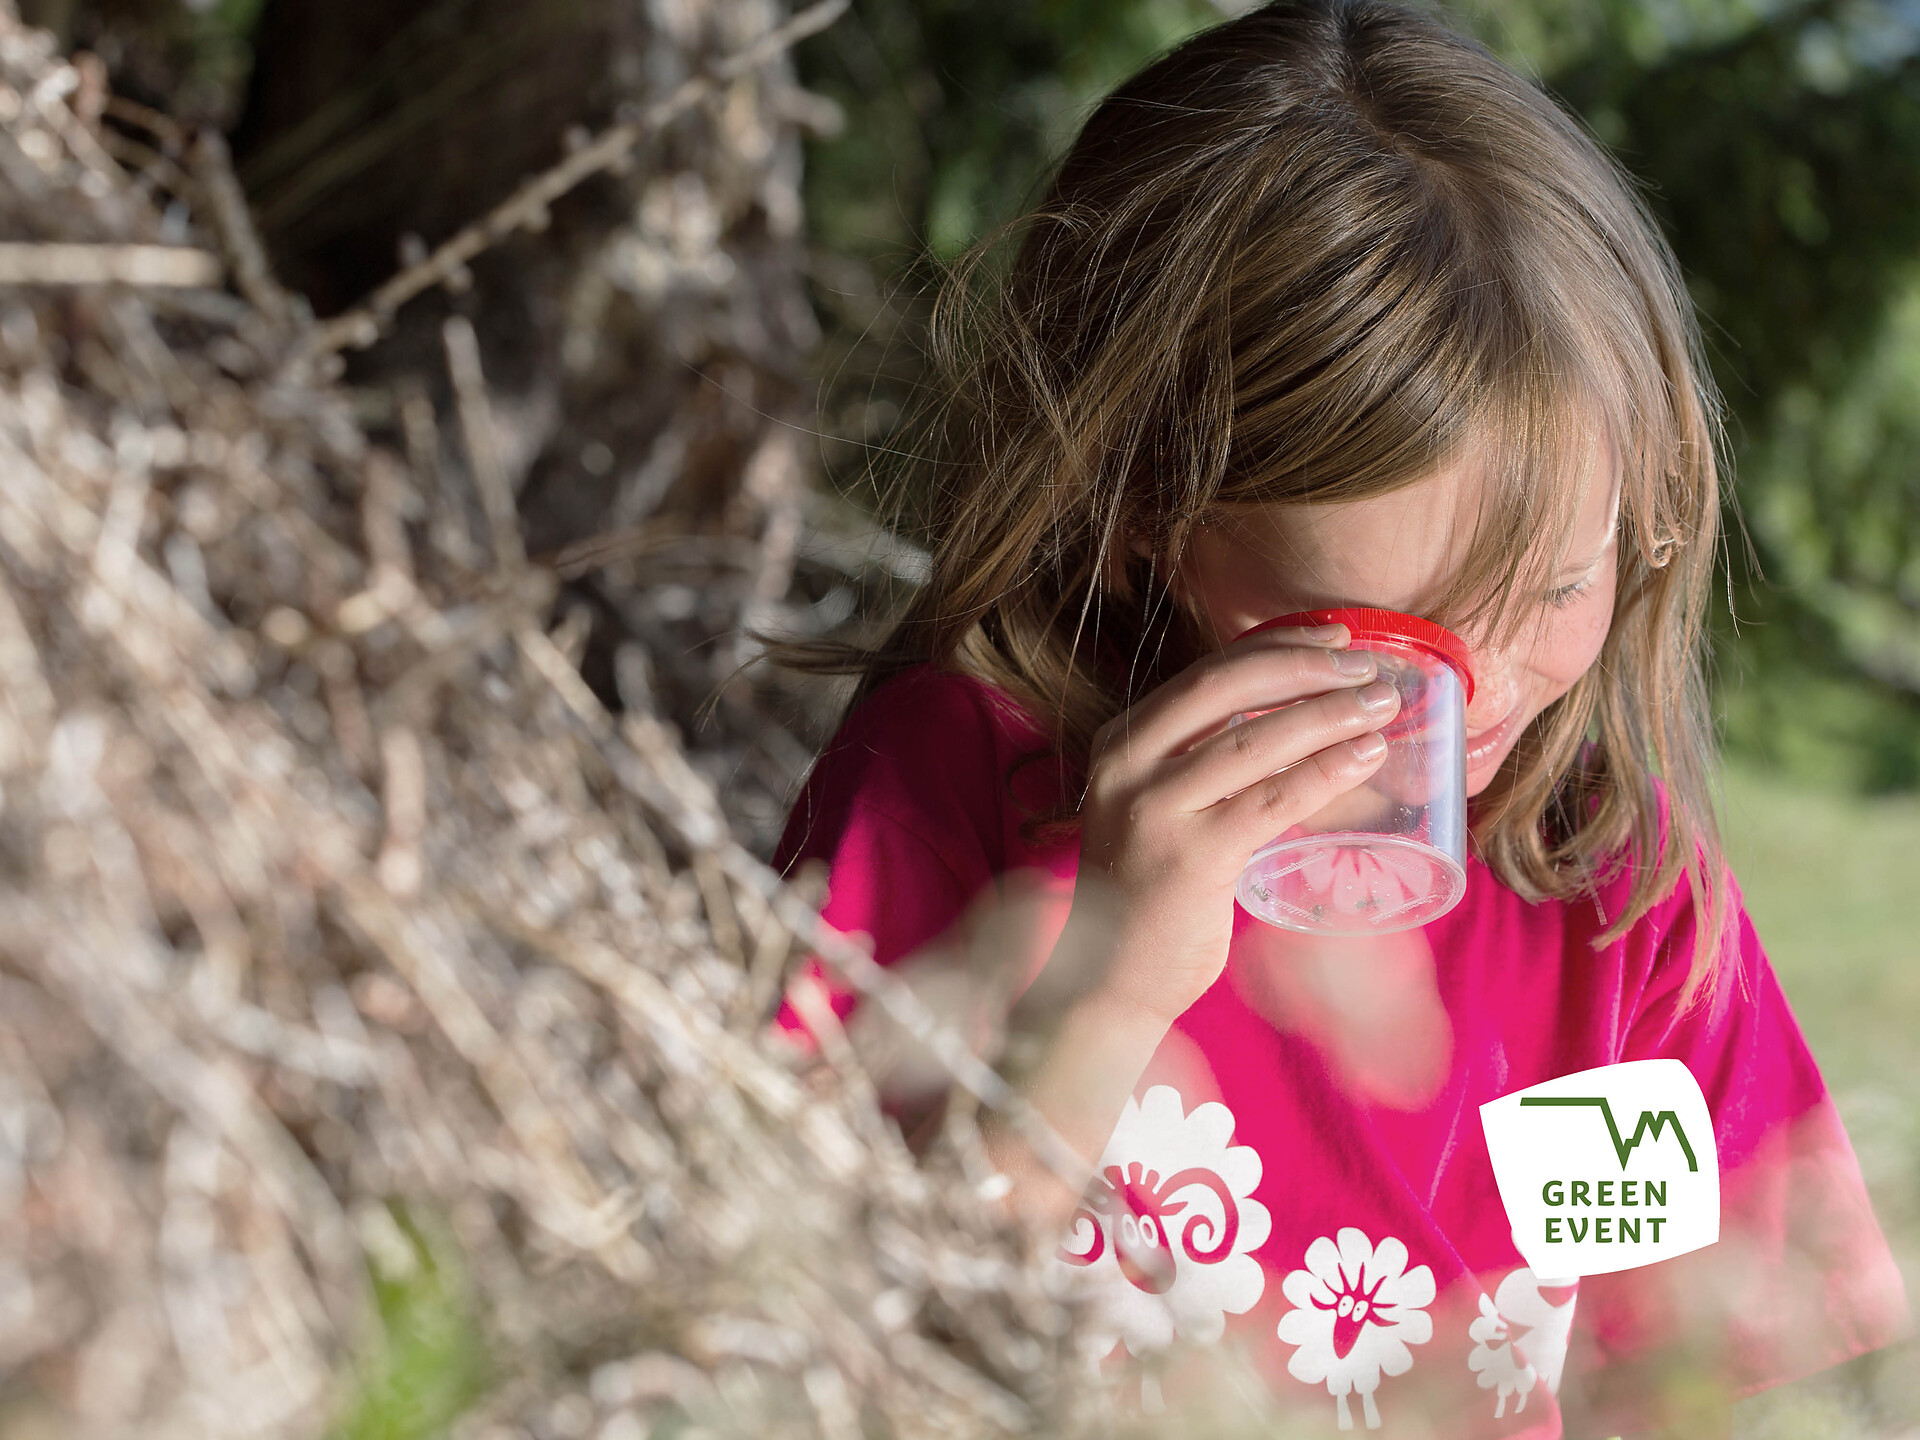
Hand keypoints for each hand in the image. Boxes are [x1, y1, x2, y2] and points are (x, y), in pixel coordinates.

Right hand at [1066, 621, 1400, 1025]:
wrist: (1111, 979)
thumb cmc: (1153, 894)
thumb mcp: (1162, 808)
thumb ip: (1205, 765)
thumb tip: (1299, 720)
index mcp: (1120, 744)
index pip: (1204, 675)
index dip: (1275, 647)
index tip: (1334, 636)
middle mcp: (1126, 766)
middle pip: (1222, 690)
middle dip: (1304, 668)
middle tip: (1368, 666)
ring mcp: (1152, 811)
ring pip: (1252, 743)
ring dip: (1327, 716)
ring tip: (1381, 706)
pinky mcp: (1188, 858)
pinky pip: (1270, 801)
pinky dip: (1325, 772)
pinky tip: (1366, 756)